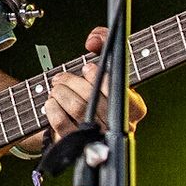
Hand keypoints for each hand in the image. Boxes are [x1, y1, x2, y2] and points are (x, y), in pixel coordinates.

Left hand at [37, 26, 147, 140]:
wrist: (85, 122)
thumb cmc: (99, 88)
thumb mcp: (106, 63)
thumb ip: (104, 40)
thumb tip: (93, 41)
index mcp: (134, 107)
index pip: (118, 90)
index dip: (100, 76)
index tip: (86, 67)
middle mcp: (119, 125)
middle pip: (94, 100)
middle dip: (73, 83)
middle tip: (61, 77)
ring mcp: (99, 138)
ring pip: (79, 111)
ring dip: (61, 93)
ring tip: (56, 87)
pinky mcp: (78, 145)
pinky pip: (62, 125)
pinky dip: (53, 109)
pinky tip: (52, 102)